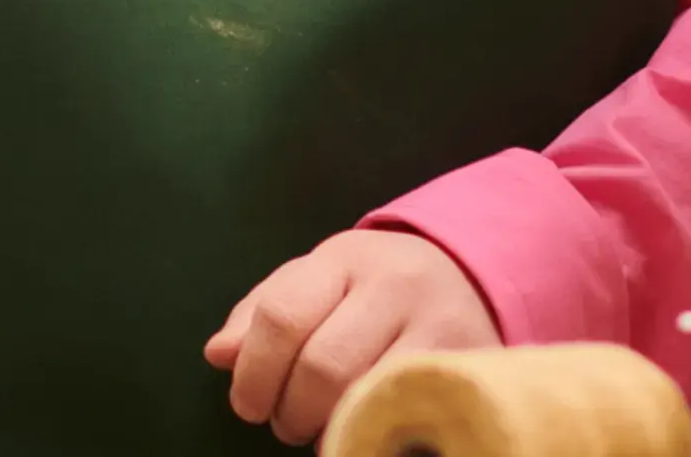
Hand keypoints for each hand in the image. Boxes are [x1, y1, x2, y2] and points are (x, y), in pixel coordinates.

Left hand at [204, 228, 500, 445]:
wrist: (465, 277)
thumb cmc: (369, 287)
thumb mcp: (314, 281)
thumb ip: (261, 314)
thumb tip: (220, 355)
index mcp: (345, 258)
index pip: (282, 316)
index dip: (254, 372)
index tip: (248, 405)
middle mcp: (395, 285)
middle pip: (323, 367)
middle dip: (292, 410)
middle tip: (288, 423)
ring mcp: (439, 326)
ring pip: (367, 397)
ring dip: (331, 428)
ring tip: (323, 427)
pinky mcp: (470, 366)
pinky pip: (409, 414)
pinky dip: (374, 433)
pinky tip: (364, 430)